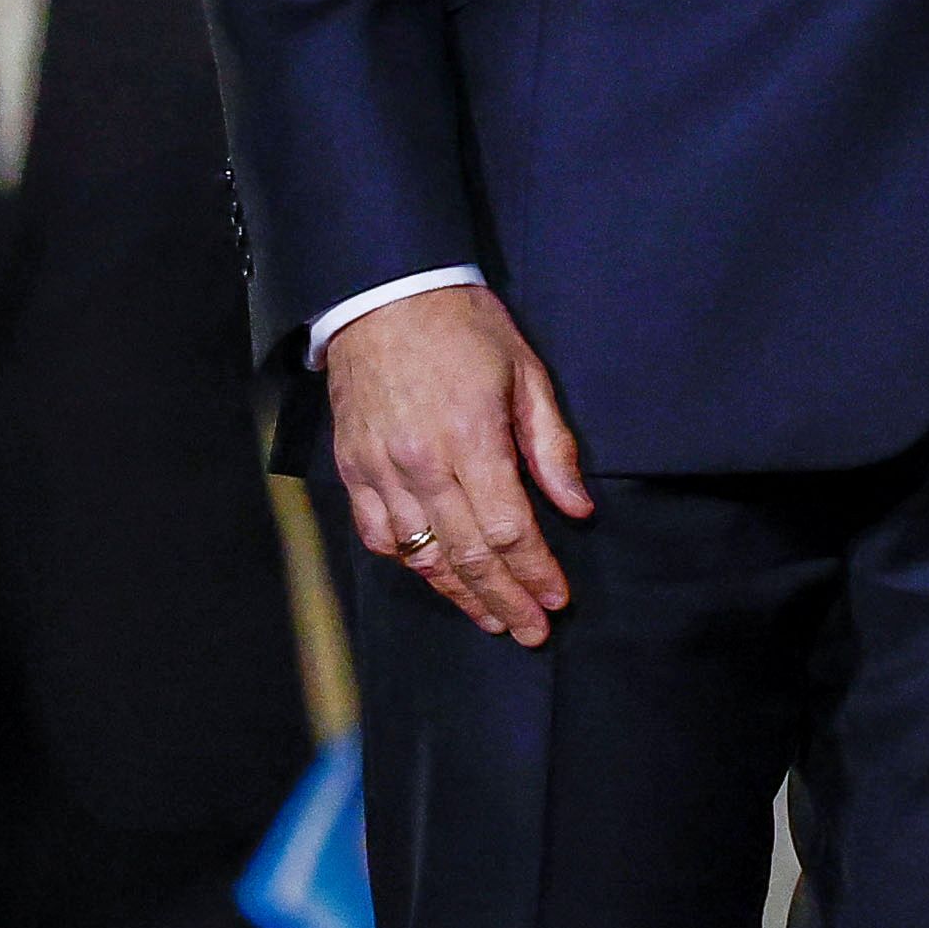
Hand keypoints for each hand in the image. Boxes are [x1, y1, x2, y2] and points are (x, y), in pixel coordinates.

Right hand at [325, 288, 592, 646]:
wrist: (384, 295)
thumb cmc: (465, 328)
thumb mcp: (527, 374)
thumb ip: (550, 447)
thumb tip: (577, 508)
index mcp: (469, 440)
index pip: (507, 529)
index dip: (535, 572)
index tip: (558, 599)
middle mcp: (419, 465)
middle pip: (465, 555)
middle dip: (503, 600)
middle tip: (531, 632)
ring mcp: (378, 470)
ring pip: (419, 555)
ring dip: (458, 593)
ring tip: (490, 618)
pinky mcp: (351, 469)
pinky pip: (378, 534)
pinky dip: (408, 563)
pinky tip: (434, 576)